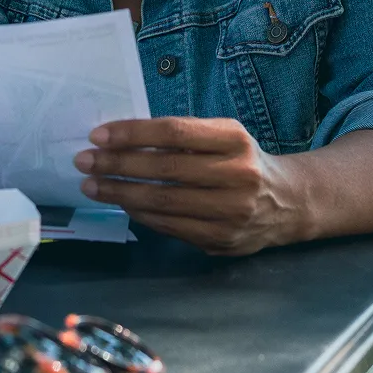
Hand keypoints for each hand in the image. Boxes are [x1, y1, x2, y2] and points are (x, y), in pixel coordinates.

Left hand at [72, 117, 303, 255]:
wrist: (288, 202)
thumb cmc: (242, 160)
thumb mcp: (224, 136)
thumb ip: (184, 137)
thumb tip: (123, 139)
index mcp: (234, 139)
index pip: (174, 133)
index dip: (133, 134)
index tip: (98, 135)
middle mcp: (236, 174)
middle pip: (165, 169)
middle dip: (118, 165)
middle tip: (84, 161)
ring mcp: (231, 211)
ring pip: (164, 202)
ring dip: (121, 194)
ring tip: (93, 186)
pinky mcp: (223, 240)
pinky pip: (171, 227)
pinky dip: (142, 215)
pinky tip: (122, 205)